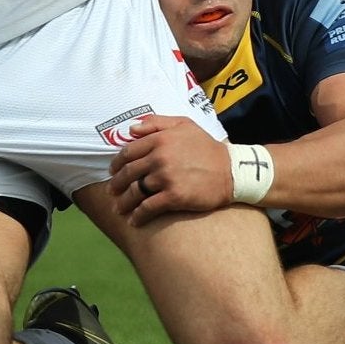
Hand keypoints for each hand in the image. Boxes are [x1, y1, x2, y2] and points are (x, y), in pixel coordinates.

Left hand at [106, 115, 235, 224]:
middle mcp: (160, 157)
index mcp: (161, 139)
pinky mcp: (174, 196)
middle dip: (117, 184)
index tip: (113, 172)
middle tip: (112, 192)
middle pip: (128, 173)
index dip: (117, 163)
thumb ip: (156, 122)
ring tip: (120, 209)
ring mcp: (166, 177)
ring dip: (123, 203)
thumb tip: (130, 129)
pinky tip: (135, 221)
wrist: (231, 171)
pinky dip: (138, 216)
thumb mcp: (184, 125)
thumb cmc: (207, 147)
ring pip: (135, 192)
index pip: (128, 152)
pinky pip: (148, 208)